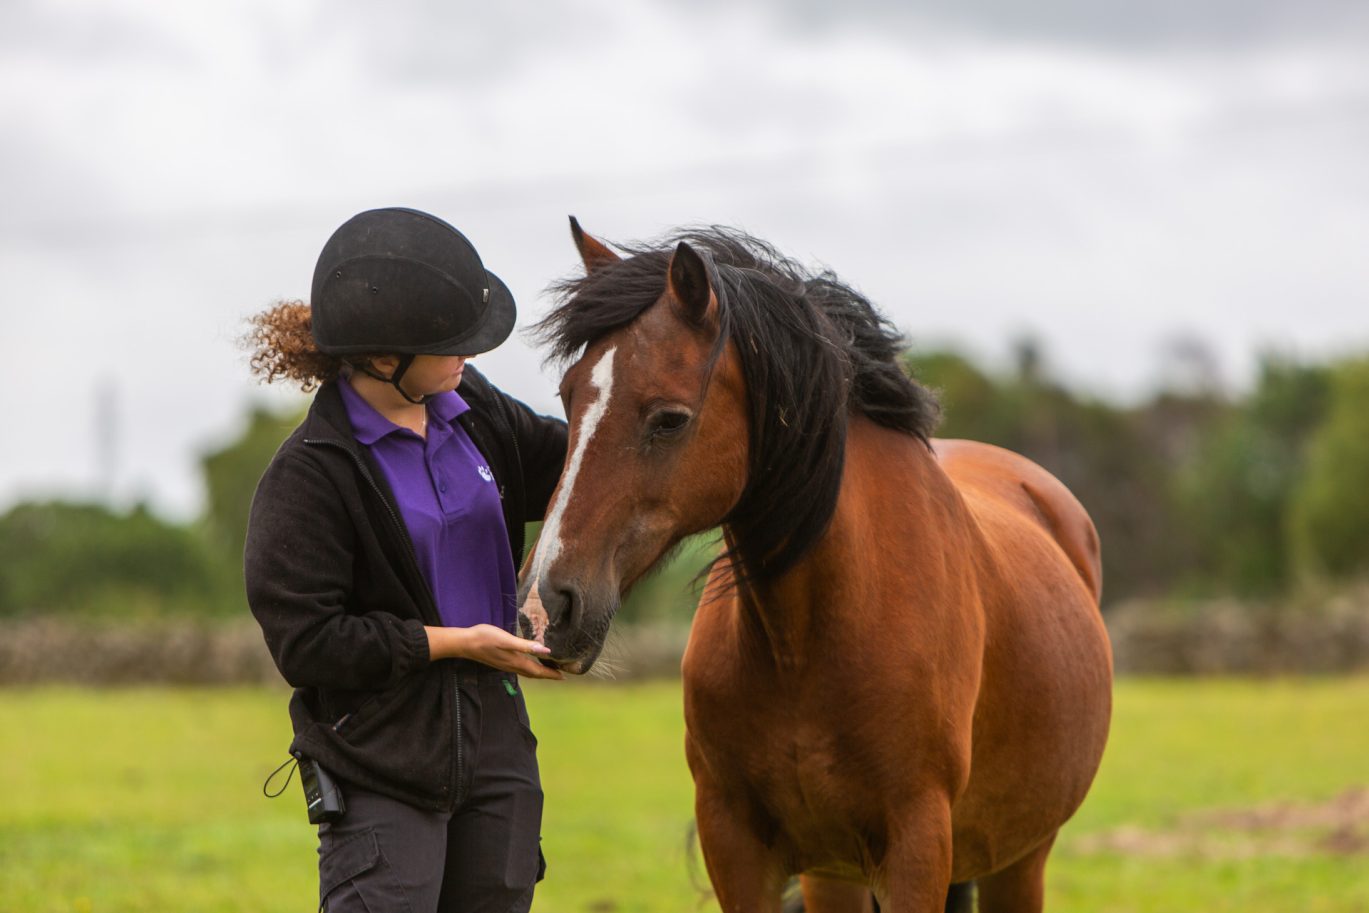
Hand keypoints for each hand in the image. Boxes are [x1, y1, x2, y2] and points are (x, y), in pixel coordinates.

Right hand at [426, 625, 563, 679]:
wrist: (465, 643)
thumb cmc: (485, 638)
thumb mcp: (507, 640)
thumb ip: (526, 646)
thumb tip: (546, 651)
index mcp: (516, 661)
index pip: (538, 671)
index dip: (551, 674)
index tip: (564, 676)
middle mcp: (512, 665)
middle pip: (534, 673)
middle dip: (547, 674)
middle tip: (560, 674)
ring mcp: (505, 664)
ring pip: (526, 671)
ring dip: (538, 671)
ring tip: (548, 669)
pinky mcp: (500, 660)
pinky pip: (519, 667)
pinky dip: (528, 666)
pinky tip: (528, 661)